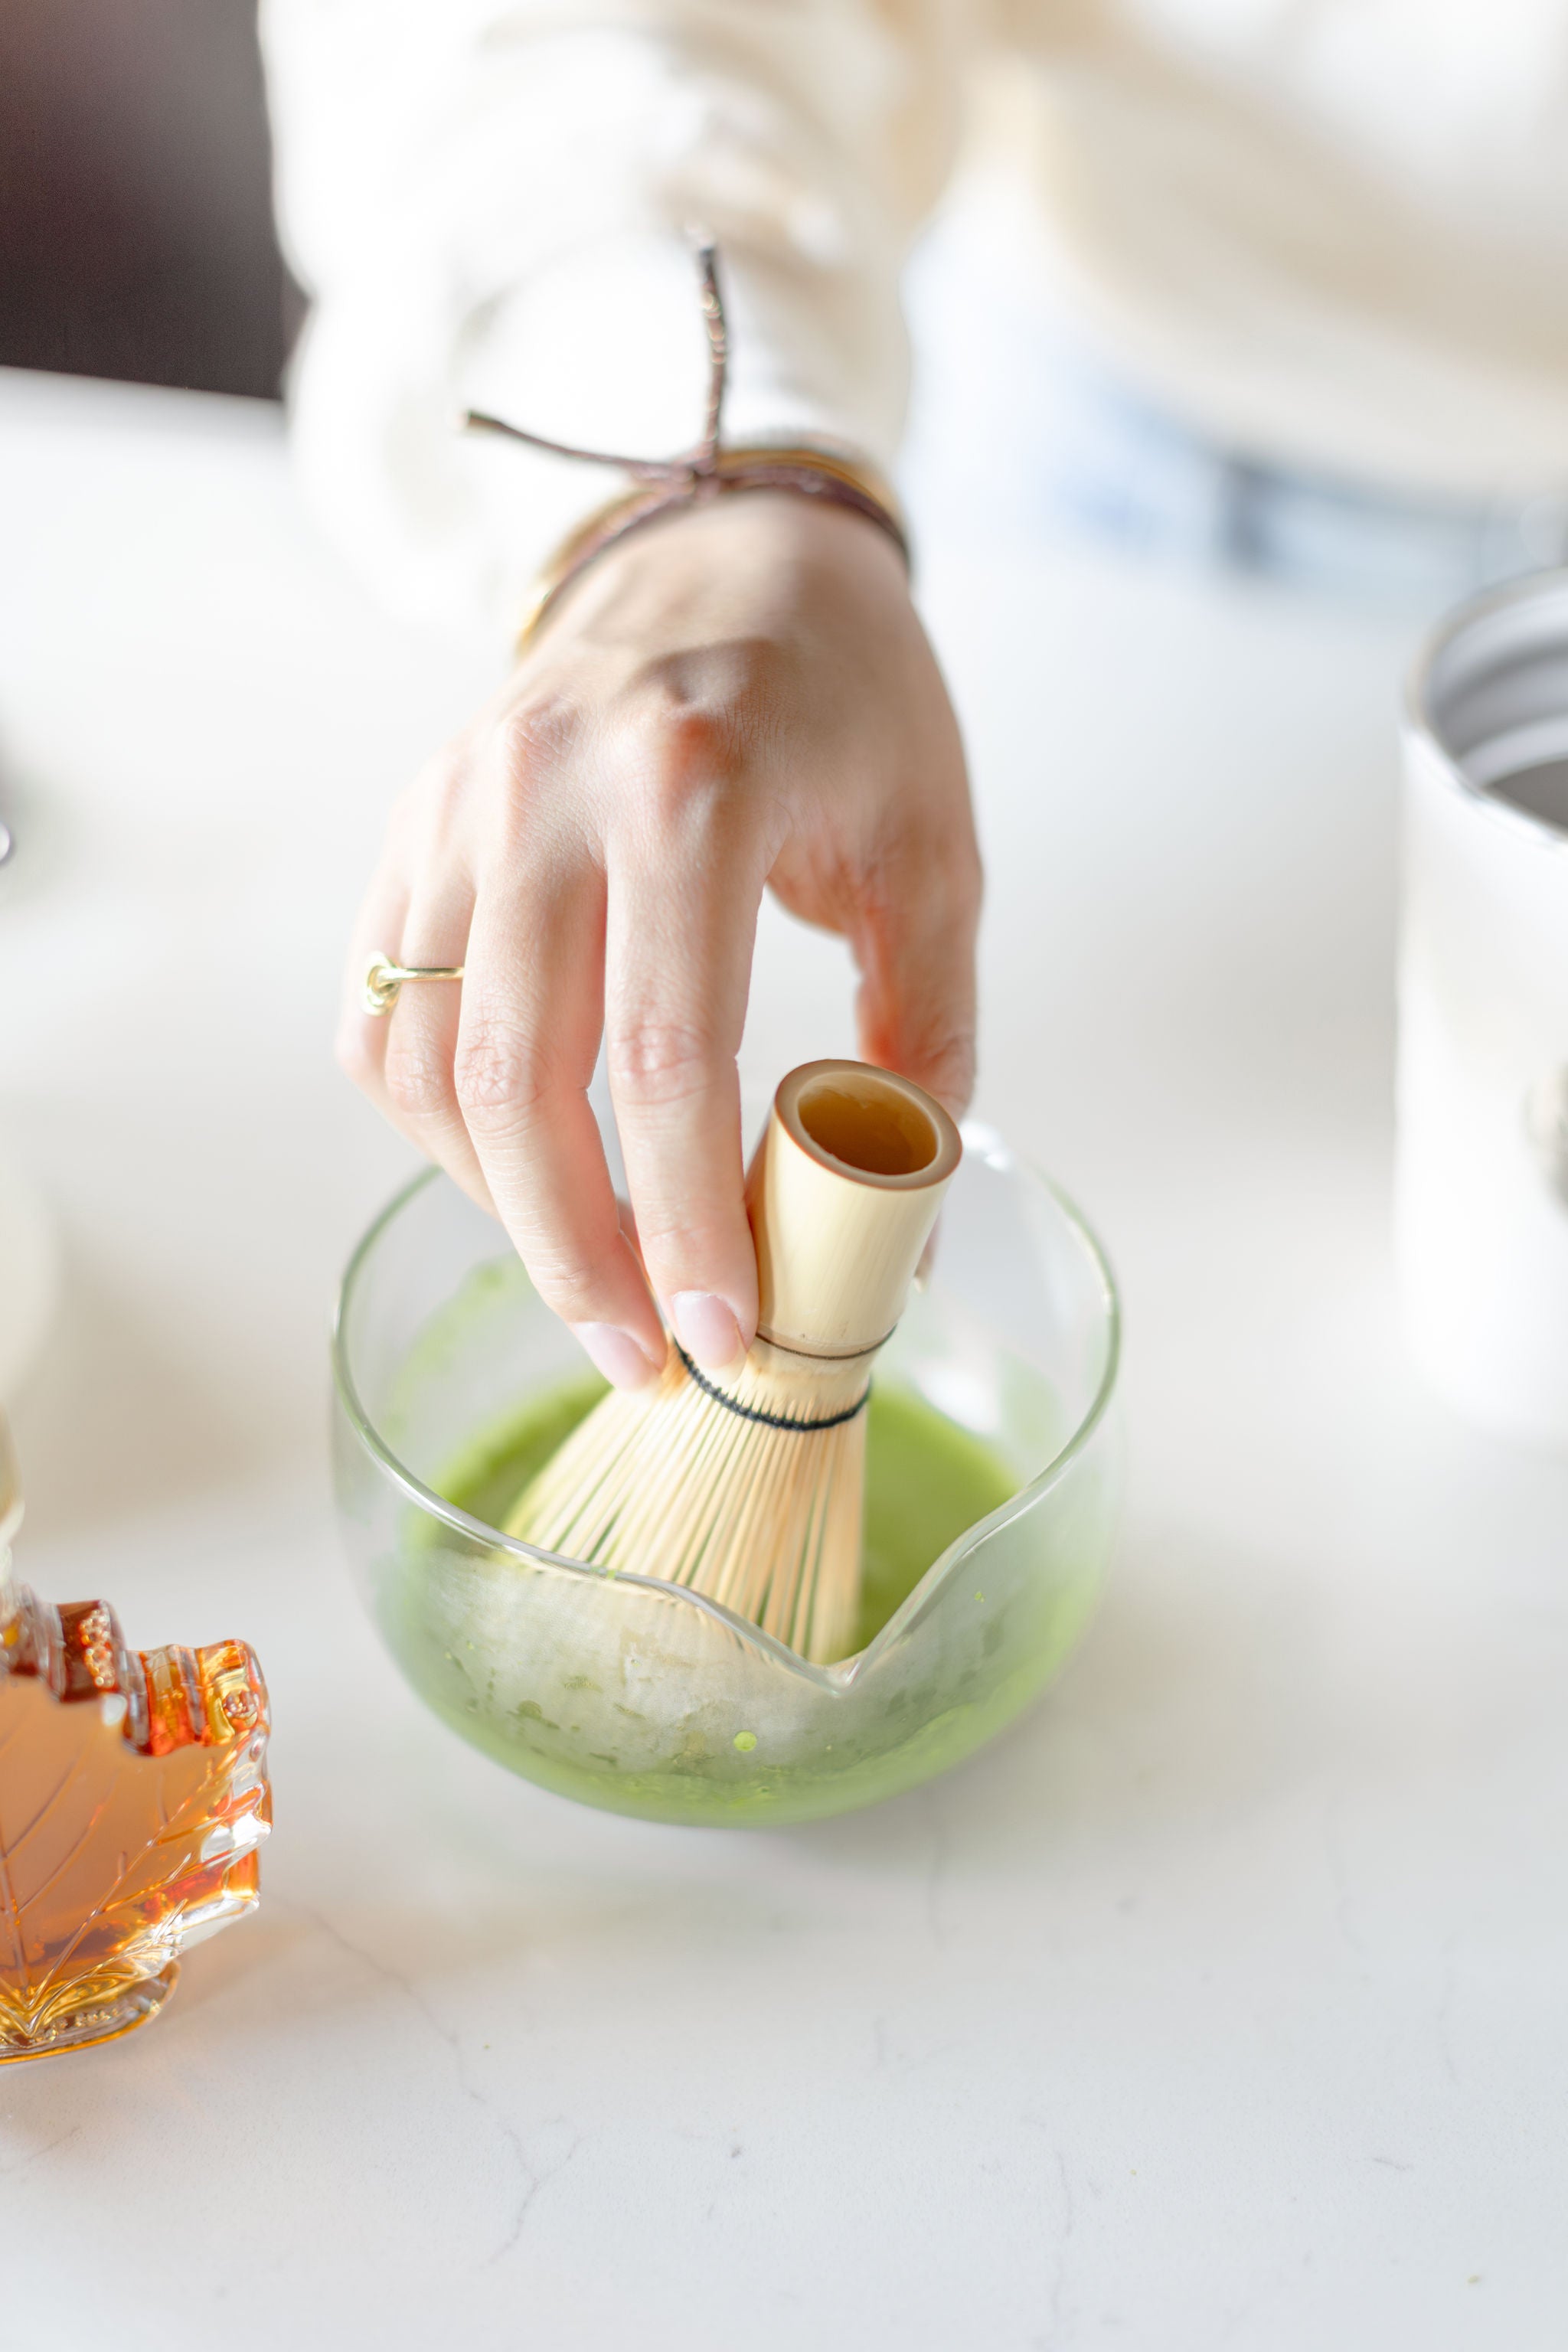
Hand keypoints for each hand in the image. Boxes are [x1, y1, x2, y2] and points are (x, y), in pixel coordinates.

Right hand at [340, 490, 980, 1389]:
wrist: (724, 549)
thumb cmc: (847, 700)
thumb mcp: (933, 854)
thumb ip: (928, 1039)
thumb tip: (894, 1232)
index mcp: (693, 785)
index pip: (668, 1059)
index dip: (692, 1223)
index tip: (727, 1335)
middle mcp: (545, 791)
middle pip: (518, 1083)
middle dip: (580, 1256)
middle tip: (644, 1359)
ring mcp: (457, 807)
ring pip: (429, 1064)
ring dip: (501, 1209)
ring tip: (590, 1287)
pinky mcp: (413, 831)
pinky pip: (383, 1017)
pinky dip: (437, 1127)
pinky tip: (518, 1177)